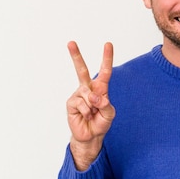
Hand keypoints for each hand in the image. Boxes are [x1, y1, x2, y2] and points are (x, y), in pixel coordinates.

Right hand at [66, 41, 114, 169]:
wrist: (91, 136)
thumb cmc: (101, 122)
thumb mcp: (109, 114)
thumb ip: (105, 105)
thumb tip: (96, 97)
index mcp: (100, 88)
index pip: (104, 71)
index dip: (107, 58)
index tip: (108, 44)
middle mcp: (88, 89)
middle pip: (82, 70)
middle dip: (75, 56)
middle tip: (70, 42)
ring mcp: (78, 95)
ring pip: (87, 94)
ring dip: (93, 106)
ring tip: (93, 114)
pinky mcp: (71, 103)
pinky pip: (81, 103)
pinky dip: (87, 111)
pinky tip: (86, 116)